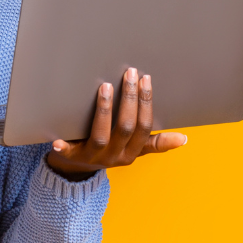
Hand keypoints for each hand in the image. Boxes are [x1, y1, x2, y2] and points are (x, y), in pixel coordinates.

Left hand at [45, 67, 186, 180]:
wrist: (76, 168)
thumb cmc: (109, 151)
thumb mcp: (134, 149)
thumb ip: (155, 142)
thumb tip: (184, 139)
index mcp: (132, 153)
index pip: (144, 127)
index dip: (146, 104)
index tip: (146, 80)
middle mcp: (115, 157)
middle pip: (126, 127)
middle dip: (129, 99)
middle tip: (130, 73)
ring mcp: (94, 158)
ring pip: (102, 135)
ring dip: (104, 110)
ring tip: (105, 87)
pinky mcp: (73, 157)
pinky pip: (69, 152)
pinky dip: (64, 146)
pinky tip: (58, 139)